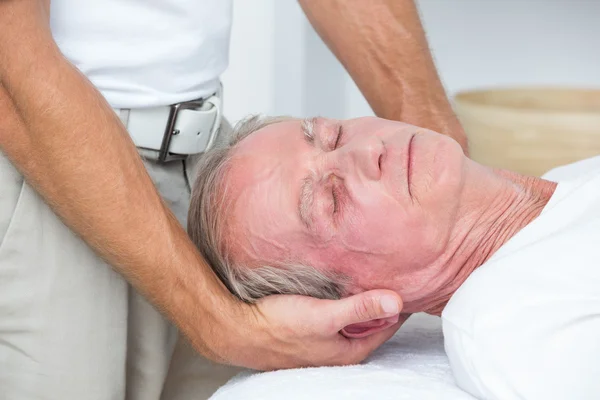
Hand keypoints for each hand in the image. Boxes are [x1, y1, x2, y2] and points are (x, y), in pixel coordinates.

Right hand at [204, 290, 403, 369]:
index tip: (409, 287)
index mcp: (348, 351)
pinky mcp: (308, 333)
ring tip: (368, 282)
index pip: (386, 327)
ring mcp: (322, 343)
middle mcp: (337, 351)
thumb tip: (397, 301)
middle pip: (369, 325)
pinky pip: (334, 318)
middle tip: (392, 280)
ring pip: (351, 322)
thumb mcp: (325, 315)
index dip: (398, 307)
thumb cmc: (278, 327)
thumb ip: (360, 308)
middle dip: (381, 305)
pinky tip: (337, 291)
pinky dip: (341, 305)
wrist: (238, 331)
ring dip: (360, 305)